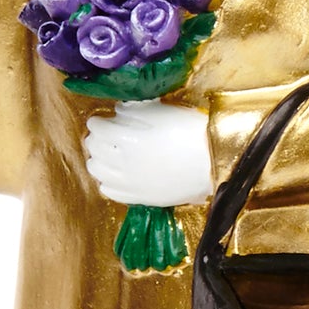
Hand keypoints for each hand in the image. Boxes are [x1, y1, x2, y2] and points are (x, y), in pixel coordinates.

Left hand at [83, 102, 213, 207]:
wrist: (212, 160)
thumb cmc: (191, 130)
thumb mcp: (162, 111)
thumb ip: (134, 110)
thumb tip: (117, 112)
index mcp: (128, 137)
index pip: (98, 129)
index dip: (97, 122)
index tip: (101, 120)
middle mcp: (124, 161)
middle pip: (95, 150)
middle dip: (95, 140)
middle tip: (103, 135)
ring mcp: (131, 182)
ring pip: (98, 172)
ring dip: (98, 160)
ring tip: (107, 155)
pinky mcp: (140, 197)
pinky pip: (110, 191)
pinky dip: (107, 182)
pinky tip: (114, 175)